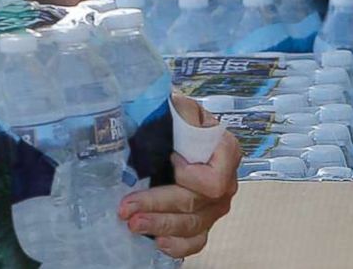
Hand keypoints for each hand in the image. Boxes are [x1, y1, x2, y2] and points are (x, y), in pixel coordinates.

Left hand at [117, 94, 240, 258]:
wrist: (173, 129)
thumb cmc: (176, 118)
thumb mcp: (179, 105)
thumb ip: (180, 111)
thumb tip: (170, 115)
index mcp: (225, 152)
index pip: (215, 178)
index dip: (191, 176)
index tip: (169, 161)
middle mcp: (225, 183)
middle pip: (195, 204)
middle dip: (159, 205)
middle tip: (127, 208)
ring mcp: (214, 207)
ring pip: (193, 225)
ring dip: (161, 226)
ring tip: (132, 224)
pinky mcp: (201, 221)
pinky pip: (195, 242)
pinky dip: (178, 246)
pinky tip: (157, 242)